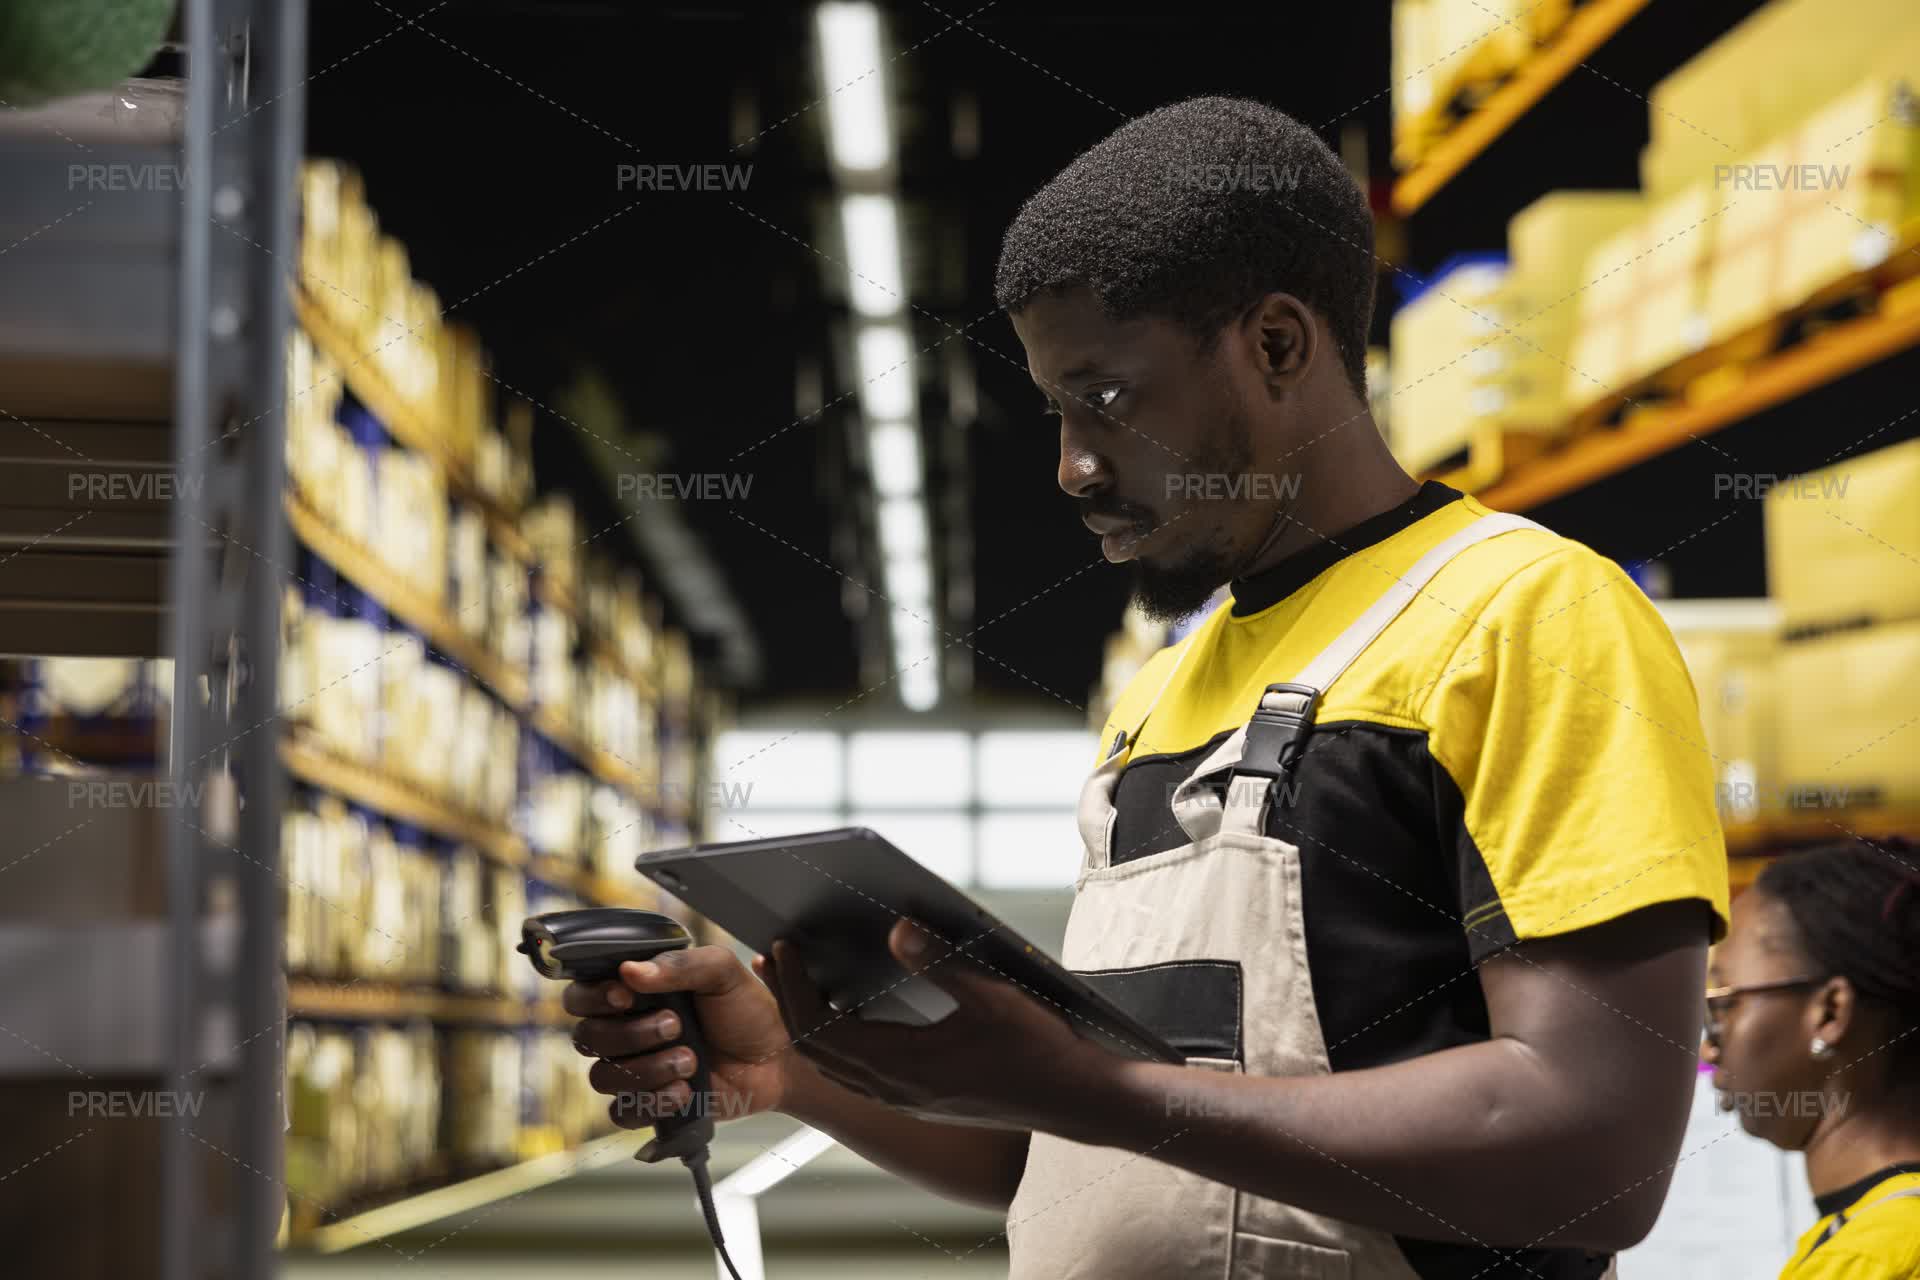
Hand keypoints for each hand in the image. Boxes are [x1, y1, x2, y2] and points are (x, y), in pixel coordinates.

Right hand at [565, 944, 793, 1131]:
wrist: (778, 1060)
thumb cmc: (749, 1011)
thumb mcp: (722, 973)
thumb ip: (680, 964)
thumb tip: (630, 971)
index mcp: (636, 993)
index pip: (582, 995)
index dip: (593, 997)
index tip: (625, 997)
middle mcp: (628, 1029)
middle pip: (587, 1036)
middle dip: (631, 1033)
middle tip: (676, 1025)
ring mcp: (636, 1068)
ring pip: (602, 1076)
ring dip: (646, 1068)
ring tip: (690, 1060)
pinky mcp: (649, 1104)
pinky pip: (621, 1112)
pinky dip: (651, 1102)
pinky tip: (684, 1091)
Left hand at [763, 917, 1102, 1130]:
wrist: (1074, 1101)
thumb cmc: (1039, 1047)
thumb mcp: (991, 994)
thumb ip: (939, 961)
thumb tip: (895, 926)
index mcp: (904, 1065)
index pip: (821, 1029)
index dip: (793, 988)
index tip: (782, 948)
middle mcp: (896, 1091)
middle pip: (816, 1051)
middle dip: (787, 1003)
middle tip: (772, 959)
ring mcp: (907, 1101)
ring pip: (835, 1067)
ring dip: (809, 1025)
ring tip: (798, 982)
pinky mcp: (921, 1102)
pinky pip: (860, 1075)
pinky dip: (838, 1042)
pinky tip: (850, 1014)